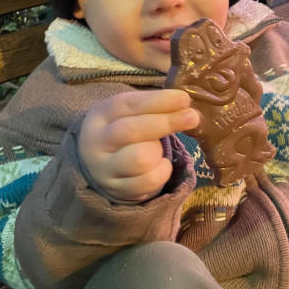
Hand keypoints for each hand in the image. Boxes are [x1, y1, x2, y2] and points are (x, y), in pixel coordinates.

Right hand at [78, 89, 198, 201]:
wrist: (99, 165)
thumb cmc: (122, 132)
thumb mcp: (128, 113)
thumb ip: (152, 106)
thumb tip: (184, 103)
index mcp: (100, 115)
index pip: (128, 105)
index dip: (158, 101)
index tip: (184, 98)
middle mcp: (96, 142)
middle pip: (133, 130)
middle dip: (165, 123)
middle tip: (192, 117)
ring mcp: (104, 168)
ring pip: (141, 158)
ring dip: (158, 152)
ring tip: (157, 149)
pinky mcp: (117, 190)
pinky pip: (149, 181)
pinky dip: (162, 171)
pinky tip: (160, 165)